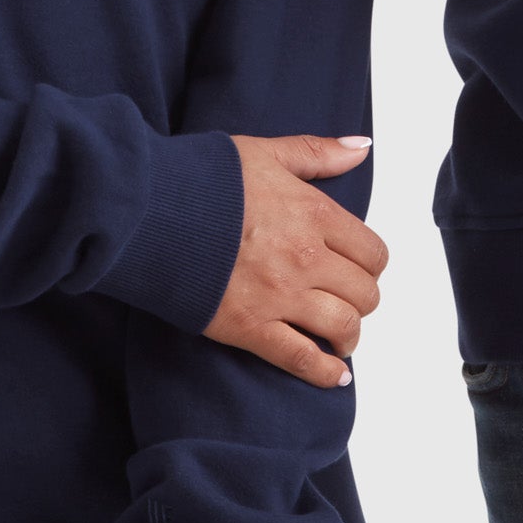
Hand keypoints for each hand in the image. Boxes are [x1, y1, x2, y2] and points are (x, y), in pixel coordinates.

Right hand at [209, 135, 384, 387]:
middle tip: (344, 300)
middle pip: (364, 293)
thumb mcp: (265, 152)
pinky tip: (335, 375)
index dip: (370, 265)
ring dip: (347, 336)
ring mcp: (281, 295)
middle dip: (360, 299)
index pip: (372, 252)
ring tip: (338, 337)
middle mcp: (306, 257)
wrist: (150, 210)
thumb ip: (318, 153)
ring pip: (343, 327)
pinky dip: (324, 372)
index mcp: (314, 213)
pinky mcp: (251, 327)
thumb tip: (360, 147)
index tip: (357, 269)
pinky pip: (302, 358)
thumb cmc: (204, 179)